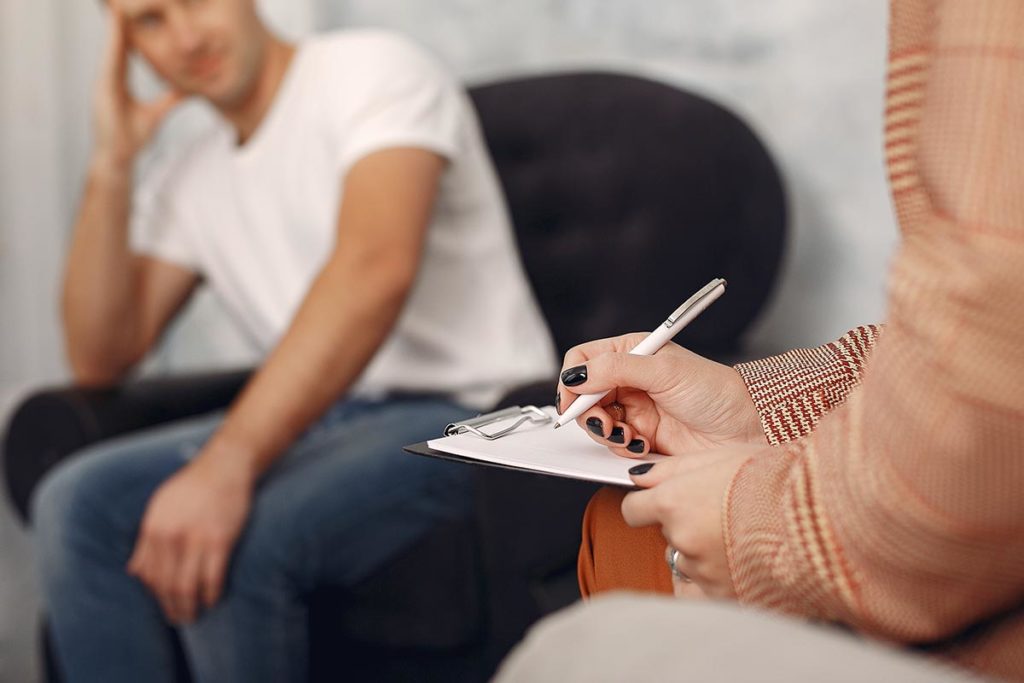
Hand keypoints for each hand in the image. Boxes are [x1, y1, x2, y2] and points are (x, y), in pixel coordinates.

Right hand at [92, 8, 182, 169]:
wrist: (118, 158)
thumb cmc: (132, 138)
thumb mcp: (157, 114)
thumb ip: (170, 100)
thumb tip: (188, 90)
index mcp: (118, 81)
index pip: (124, 51)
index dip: (128, 32)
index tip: (134, 12)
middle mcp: (108, 79)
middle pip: (114, 45)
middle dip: (118, 24)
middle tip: (121, 3)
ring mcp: (102, 84)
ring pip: (110, 50)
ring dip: (113, 30)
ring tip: (118, 10)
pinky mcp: (102, 92)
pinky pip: (108, 65)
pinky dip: (112, 48)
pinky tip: (115, 34)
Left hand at [127, 442, 253, 623]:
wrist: (224, 466)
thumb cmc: (193, 486)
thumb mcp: (159, 507)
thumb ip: (146, 539)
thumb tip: (134, 570)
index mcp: (153, 529)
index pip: (148, 575)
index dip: (156, 596)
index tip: (164, 605)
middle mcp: (170, 536)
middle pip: (166, 585)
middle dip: (172, 608)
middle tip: (179, 619)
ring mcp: (196, 539)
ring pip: (187, 587)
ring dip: (190, 607)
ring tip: (194, 615)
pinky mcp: (220, 540)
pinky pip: (212, 578)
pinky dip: (211, 594)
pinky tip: (213, 599)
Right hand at [557, 334, 764, 458]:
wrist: (745, 428)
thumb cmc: (715, 391)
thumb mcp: (663, 371)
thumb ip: (616, 369)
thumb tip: (576, 376)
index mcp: (631, 352)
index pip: (583, 360)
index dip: (572, 380)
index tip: (573, 400)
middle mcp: (628, 379)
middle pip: (583, 395)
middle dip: (590, 413)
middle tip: (607, 424)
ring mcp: (633, 409)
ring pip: (595, 422)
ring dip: (607, 433)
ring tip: (630, 437)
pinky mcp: (640, 436)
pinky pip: (613, 444)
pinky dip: (622, 448)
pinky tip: (642, 445)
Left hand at [622, 444, 763, 598]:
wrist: (827, 514)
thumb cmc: (778, 478)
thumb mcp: (720, 456)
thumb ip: (671, 468)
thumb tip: (639, 477)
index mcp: (675, 504)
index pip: (633, 510)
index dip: (647, 505)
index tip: (661, 503)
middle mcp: (684, 541)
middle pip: (668, 536)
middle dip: (687, 526)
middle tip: (726, 511)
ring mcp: (706, 573)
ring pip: (692, 562)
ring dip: (709, 552)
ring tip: (747, 534)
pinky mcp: (730, 597)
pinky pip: (715, 587)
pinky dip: (729, 575)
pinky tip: (753, 557)